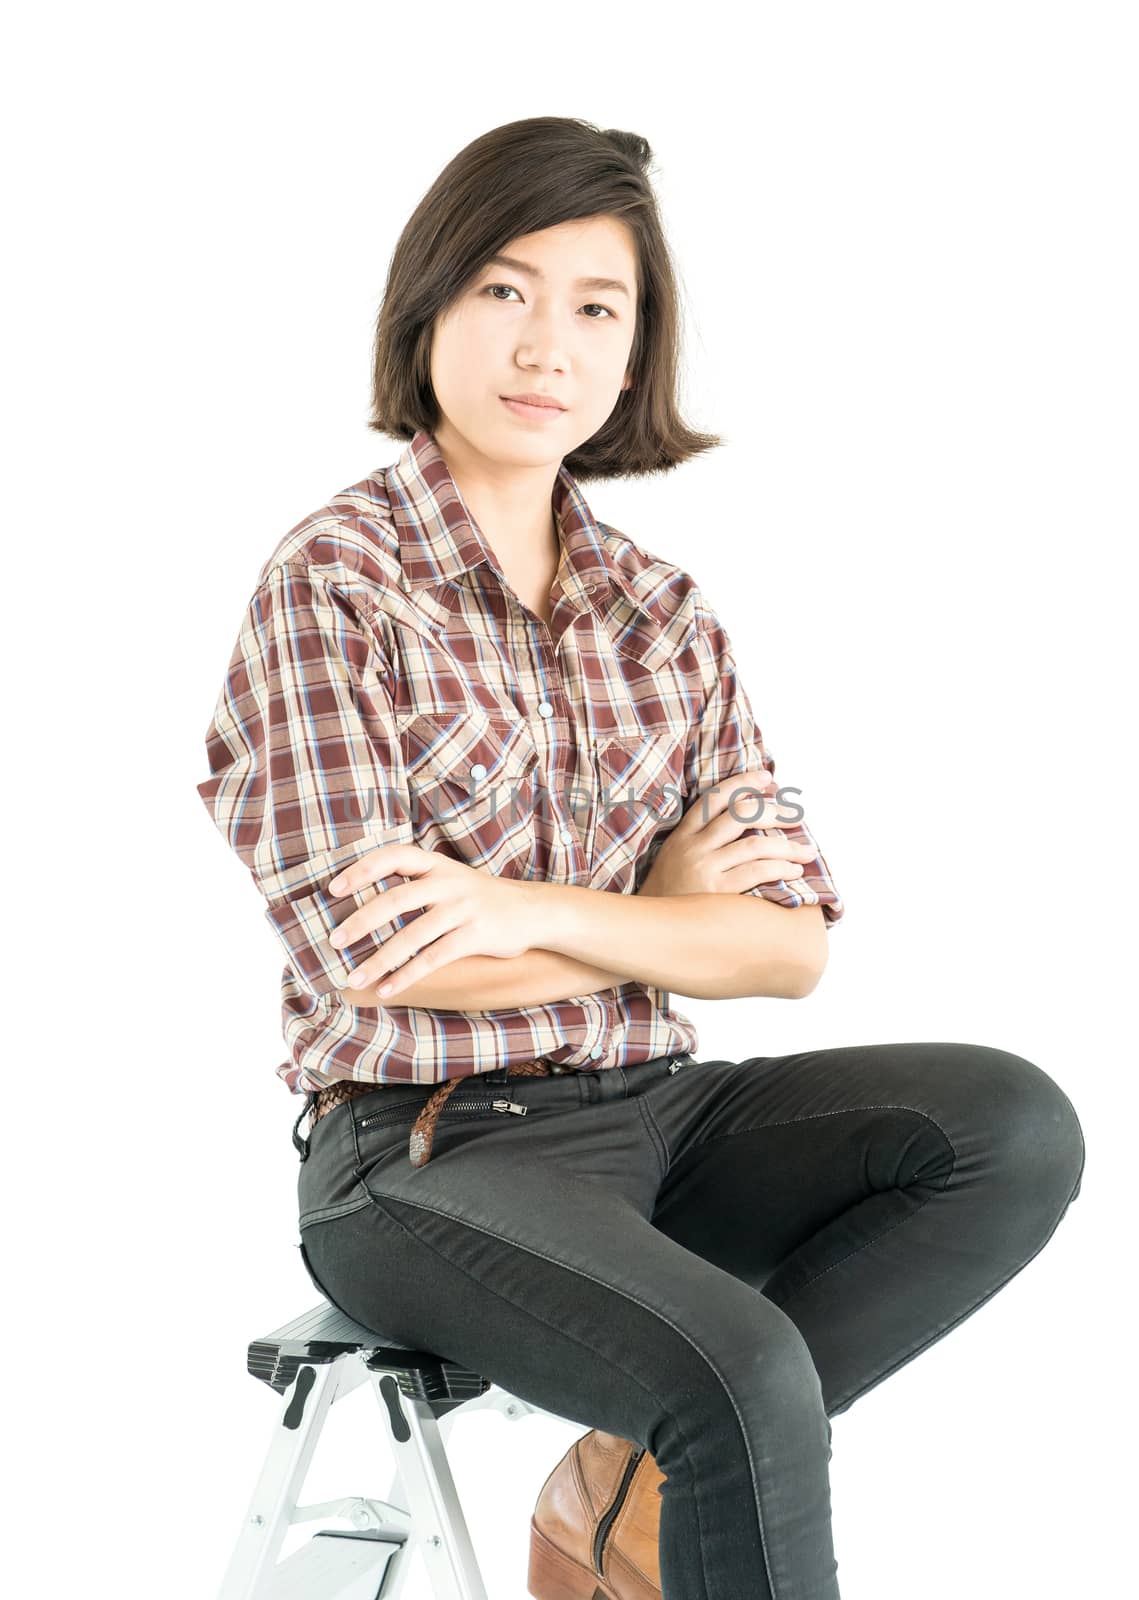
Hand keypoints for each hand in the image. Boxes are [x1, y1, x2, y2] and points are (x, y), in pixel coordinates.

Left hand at [326, 846, 544, 999]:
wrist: (534, 911)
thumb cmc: (479, 898)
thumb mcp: (450, 879)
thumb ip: (415, 886)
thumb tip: (363, 909)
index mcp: (436, 864)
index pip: (393, 857)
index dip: (361, 870)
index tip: (333, 888)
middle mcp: (448, 882)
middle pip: (396, 898)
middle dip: (361, 920)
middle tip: (334, 940)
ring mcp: (463, 908)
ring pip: (412, 934)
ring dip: (379, 959)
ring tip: (353, 976)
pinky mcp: (475, 935)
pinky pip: (433, 957)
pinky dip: (406, 975)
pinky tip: (387, 988)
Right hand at [639, 767, 817, 897]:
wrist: (650, 931)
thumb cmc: (667, 897)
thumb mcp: (673, 859)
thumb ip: (699, 841)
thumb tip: (741, 824)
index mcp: (683, 835)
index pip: (715, 797)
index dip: (743, 782)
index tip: (768, 778)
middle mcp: (693, 847)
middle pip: (740, 814)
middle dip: (775, 811)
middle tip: (797, 817)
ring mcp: (704, 868)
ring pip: (755, 844)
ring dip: (787, 846)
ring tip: (806, 851)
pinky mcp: (716, 893)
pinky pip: (756, 872)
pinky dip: (780, 868)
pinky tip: (793, 871)